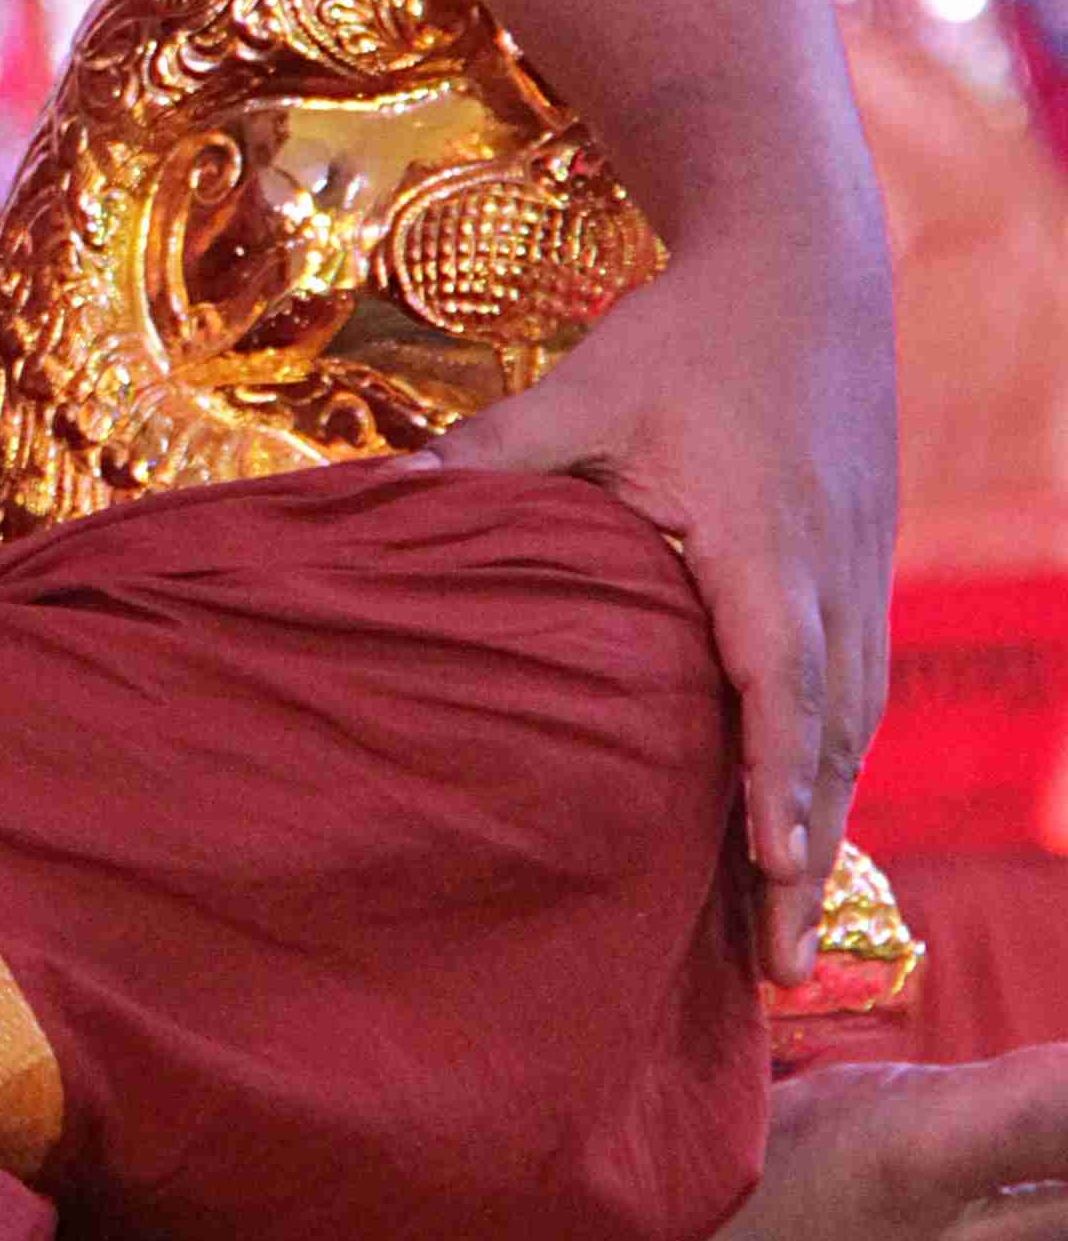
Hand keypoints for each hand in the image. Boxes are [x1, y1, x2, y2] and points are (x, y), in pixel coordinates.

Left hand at [430, 241, 896, 982]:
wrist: (806, 266)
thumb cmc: (686, 333)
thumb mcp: (581, 390)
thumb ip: (486, 456)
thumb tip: (376, 497)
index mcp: (760, 547)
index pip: (776, 687)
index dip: (777, 785)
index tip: (772, 870)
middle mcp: (828, 578)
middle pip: (827, 743)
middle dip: (806, 859)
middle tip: (776, 975)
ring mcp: (860, 579)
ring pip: (853, 730)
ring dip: (826, 829)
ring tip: (787, 938)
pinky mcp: (865, 572)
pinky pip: (859, 693)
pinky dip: (835, 769)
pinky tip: (807, 828)